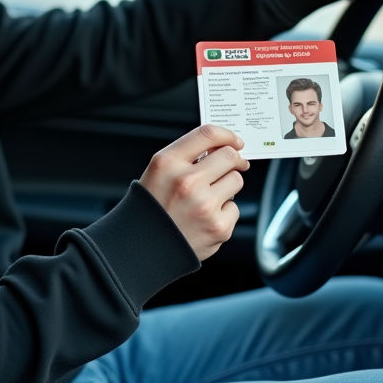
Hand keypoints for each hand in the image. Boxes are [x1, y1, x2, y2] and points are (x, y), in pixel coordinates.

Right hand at [139, 124, 248, 260]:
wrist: (146, 247)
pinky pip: (235, 208)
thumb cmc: (154, 206)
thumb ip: (186, 156)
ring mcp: (204, 205)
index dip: (226, 135)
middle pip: (229, 156)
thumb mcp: (159, 172)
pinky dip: (224, 211)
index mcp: (168, 163)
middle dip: (234, 160)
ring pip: (236, 180)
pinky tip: (206, 217)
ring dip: (228, 185)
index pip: (207, 134)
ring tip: (209, 196)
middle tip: (233, 165)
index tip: (234, 140)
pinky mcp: (219, 227)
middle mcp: (186, 182)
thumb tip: (220, 146)